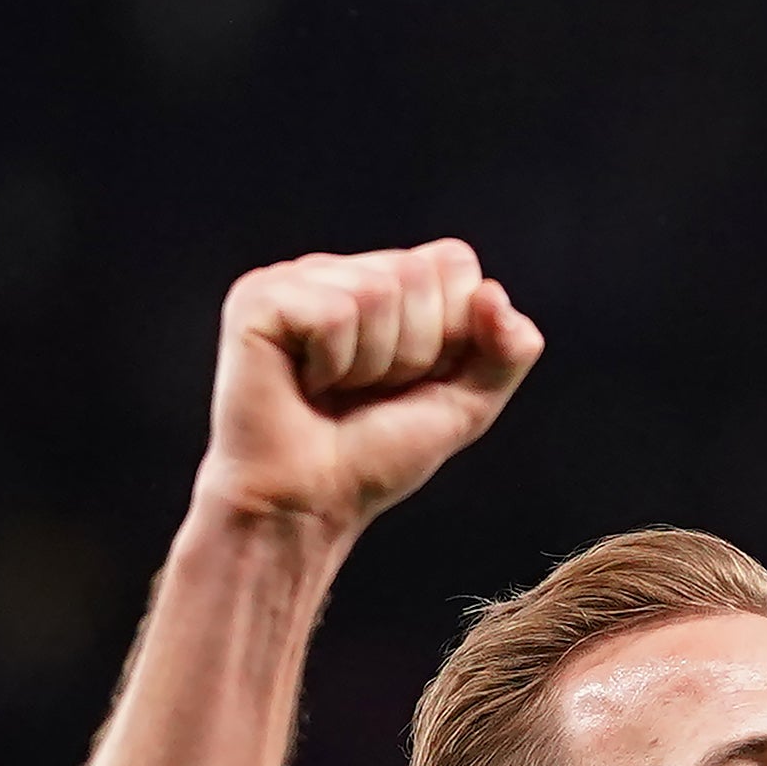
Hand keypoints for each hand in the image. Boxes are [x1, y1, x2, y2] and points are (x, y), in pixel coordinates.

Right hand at [193, 240, 544, 536]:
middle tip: (366, 391)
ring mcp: (294, 278)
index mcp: (385, 281)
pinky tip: (303, 384)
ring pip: (377, 290)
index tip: (412, 379)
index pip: (456, 262)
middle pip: (419, 273)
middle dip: (413, 352)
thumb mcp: (467, 404)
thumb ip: (508, 351)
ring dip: (371, 364)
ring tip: (333, 390)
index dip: (453, 332)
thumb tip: (493, 292)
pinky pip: (333, 313)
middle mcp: (340, 270)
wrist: (308, 503)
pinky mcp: (258, 298)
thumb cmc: (375, 455)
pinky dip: (332, 365)